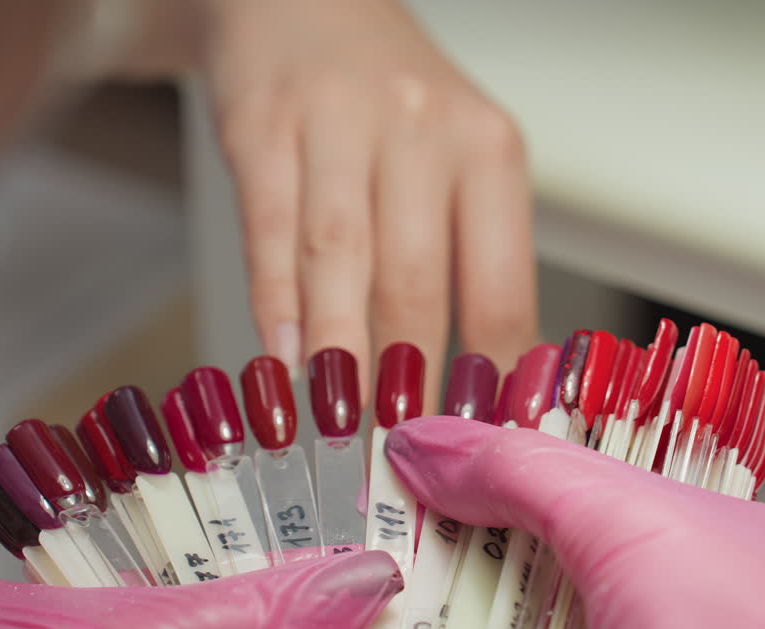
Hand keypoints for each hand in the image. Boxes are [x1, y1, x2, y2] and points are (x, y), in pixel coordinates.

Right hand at [202, 0, 538, 401]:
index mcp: (488, 149)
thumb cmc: (390, 99)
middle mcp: (421, 129)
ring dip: (339, 353)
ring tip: (340, 422)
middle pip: (417, 280)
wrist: (304, 0)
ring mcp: (338, 123)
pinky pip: (271, 230)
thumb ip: (467, 258)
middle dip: (409, 377)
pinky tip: (279, 357)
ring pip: (341, 261)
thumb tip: (481, 382)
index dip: (492, 374)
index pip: (501, 284)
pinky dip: (275, 303)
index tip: (481, 438)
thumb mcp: (456, 158)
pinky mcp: (264, 125)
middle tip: (402, 448)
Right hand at [384, 417, 764, 628]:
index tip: (480, 462)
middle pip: (593, 564)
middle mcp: (743, 627)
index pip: (649, 483)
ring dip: (489, 620)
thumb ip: (531, 472)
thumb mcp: (636, 529)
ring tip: (412, 587)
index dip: (558, 470)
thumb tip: (438, 446)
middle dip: (506, 548)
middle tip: (430, 521)